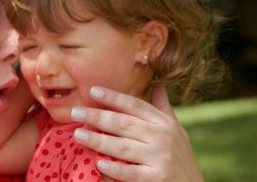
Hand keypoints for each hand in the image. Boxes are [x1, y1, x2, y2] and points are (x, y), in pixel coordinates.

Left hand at [70, 85, 203, 181]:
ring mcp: (160, 157)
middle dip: (98, 116)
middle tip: (76, 112)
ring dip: (99, 140)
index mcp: (164, 123)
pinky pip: (131, 172)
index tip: (93, 90)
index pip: (135, 105)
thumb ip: (163, 108)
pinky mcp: (157, 178)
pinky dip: (115, 168)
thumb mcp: (177, 129)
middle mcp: (162, 137)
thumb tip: (157, 83)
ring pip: (123, 146)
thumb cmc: (180, 157)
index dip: (114, 97)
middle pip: (124, 123)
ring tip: (79, 135)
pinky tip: (99, 163)